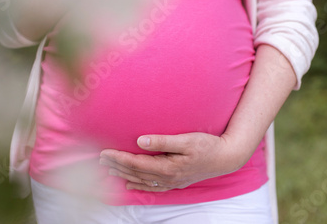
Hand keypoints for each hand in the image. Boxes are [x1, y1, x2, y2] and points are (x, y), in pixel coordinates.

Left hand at [99, 132, 248, 191]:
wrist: (226, 157)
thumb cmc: (207, 145)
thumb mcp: (186, 140)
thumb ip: (162, 141)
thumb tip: (140, 141)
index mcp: (168, 167)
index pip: (136, 163)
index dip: (118, 158)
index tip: (104, 152)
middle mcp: (167, 177)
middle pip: (136, 172)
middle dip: (116, 166)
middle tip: (100, 159)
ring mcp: (171, 182)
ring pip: (141, 180)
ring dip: (124, 174)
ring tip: (109, 169)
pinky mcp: (176, 181)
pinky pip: (152, 187)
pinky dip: (139, 185)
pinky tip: (130, 183)